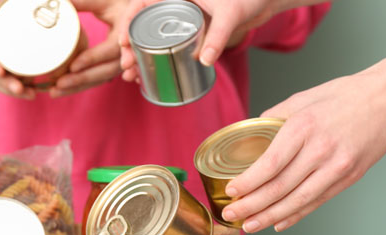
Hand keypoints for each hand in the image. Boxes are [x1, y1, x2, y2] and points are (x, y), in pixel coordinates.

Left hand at [50, 0, 126, 97]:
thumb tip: (63, 2)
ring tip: (55, 91)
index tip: (74, 65)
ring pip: (100, 79)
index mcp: (127, 32)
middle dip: (82, 79)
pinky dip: (81, 86)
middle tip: (60, 83)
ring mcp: (121, 63)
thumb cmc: (118, 5)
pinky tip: (62, 90)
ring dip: (79, 87)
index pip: (111, 49)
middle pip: (106, 70)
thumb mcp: (105, 1)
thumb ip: (85, 1)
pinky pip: (97, 80)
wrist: (133, 16)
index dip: (93, 58)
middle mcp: (127, 51)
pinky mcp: (112, 68)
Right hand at [119, 0, 276, 81]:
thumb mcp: (229, 15)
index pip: (142, 2)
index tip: (123, 41)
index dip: (128, 20)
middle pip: (141, 24)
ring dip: (138, 57)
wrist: (262, 2)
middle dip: (129, 46)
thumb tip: (205, 61)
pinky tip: (146, 75)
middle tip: (127, 66)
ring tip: (131, 77)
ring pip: (150, 37)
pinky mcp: (187, 33)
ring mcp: (179, 19)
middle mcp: (174, 4)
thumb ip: (217, 37)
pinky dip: (154, 60)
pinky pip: (165, 46)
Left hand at [220, 71, 385, 232]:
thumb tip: (248, 135)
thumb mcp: (302, 98)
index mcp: (304, 127)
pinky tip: (277, 223)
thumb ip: (273, 117)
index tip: (231, 191)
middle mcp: (320, 150)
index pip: (269, 164)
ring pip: (297, 200)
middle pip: (279, 187)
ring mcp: (337, 167)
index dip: (248, 182)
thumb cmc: (344, 95)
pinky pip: (317, 201)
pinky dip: (295, 215)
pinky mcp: (349, 177)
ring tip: (249, 225)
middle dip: (251, 205)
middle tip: (231, 214)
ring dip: (269, 216)